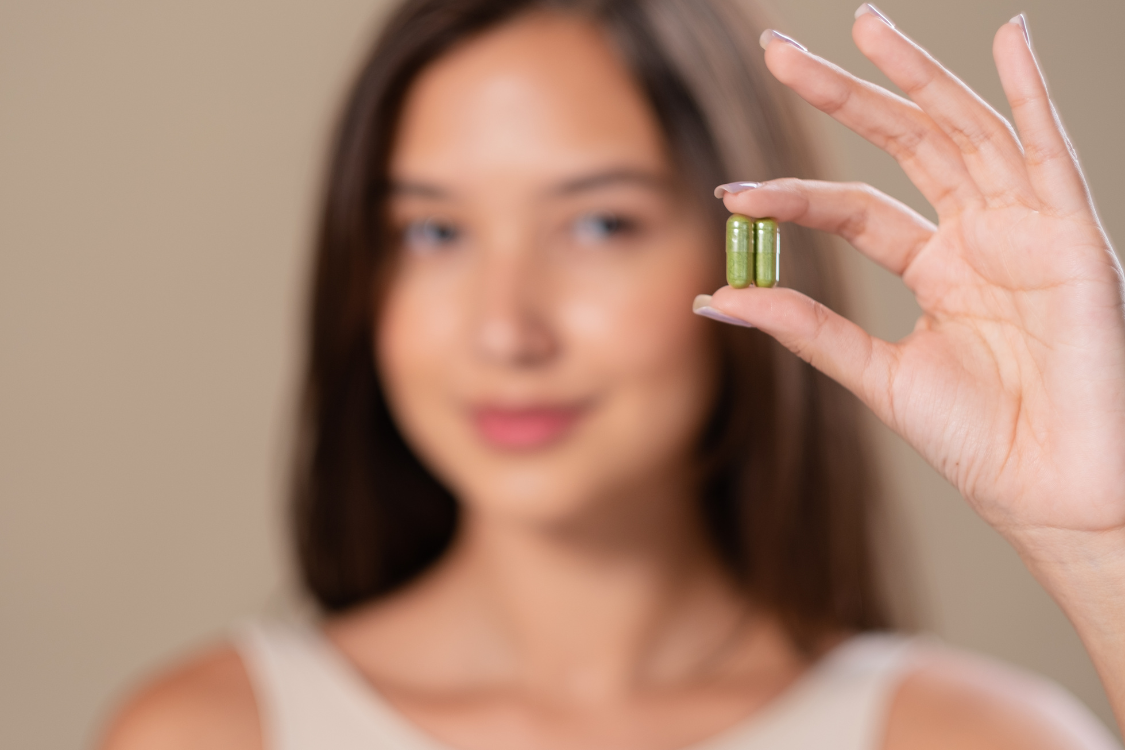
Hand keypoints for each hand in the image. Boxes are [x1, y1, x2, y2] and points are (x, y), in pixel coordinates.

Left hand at [705, 8, 1124, 562]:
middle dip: (845, 95)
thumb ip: (806, 329)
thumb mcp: (877, 374)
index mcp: (936, 267)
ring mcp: (1024, 229)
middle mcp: (978, 235)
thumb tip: (716, 299)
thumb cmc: (981, 441)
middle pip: (904, 144)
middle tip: (779, 51)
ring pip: (965, 131)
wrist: (1053, 491)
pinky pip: (1053, 153)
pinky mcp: (1072, 238)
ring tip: (864, 24)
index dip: (793, 197)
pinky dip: (1033, 95)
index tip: (730, 194)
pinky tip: (1009, 40)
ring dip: (918, 75)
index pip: (853, 209)